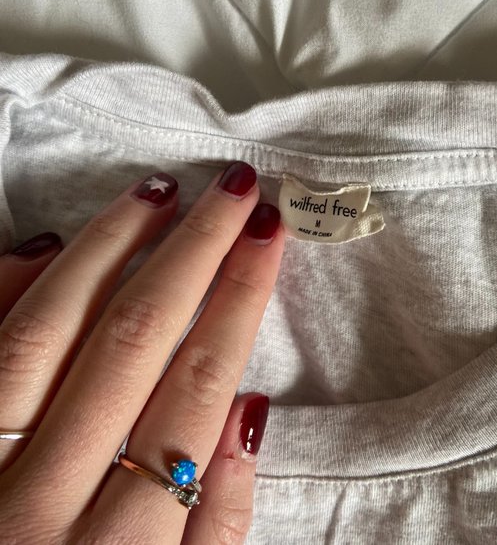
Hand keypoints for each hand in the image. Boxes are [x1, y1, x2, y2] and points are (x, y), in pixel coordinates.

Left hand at [0, 162, 284, 543]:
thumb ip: (219, 527)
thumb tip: (247, 413)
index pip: (198, 383)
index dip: (239, 296)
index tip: (266, 234)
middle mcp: (37, 498)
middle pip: (136, 337)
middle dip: (194, 248)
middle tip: (230, 189)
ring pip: (49, 326)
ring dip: (112, 245)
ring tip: (158, 192)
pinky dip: (8, 287)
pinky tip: (51, 242)